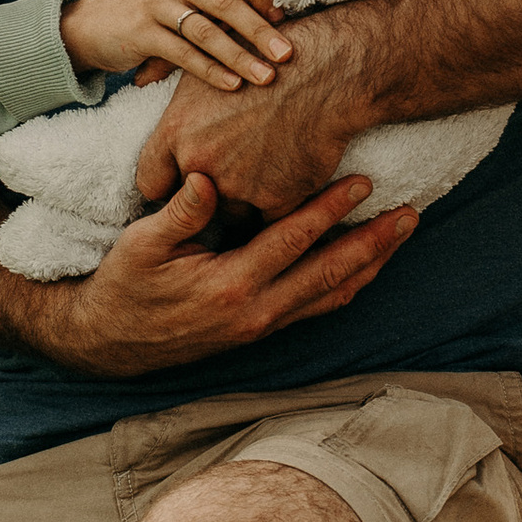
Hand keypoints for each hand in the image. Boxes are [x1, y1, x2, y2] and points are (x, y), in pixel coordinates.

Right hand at [49, 169, 414, 373]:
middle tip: (411, 213)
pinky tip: (365, 265)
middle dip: (374, 242)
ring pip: (331, 296)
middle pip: (330, 274)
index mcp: (229, 286)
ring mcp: (262, 325)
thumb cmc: (124, 287)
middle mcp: (255, 311)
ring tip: (401, 235)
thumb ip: (179, 213)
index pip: (292, 241)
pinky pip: (317, 307)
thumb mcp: (141, 245)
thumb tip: (206, 179)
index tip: (363, 182)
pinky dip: (347, 284)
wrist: (111, 342)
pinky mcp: (261, 330)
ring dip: (371, 265)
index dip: (330, 210)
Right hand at [61, 0, 288, 89]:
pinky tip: (233, 85)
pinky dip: (211, 72)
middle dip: (260, 30)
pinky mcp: (140, 32)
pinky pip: (184, 54)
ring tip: (266, 77)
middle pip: (225, 1)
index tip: (282, 17)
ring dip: (240, 57)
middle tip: (287, 54)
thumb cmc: (159, 11)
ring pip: (206, 31)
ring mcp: (154, 2)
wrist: (98, 26)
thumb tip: (280, 12)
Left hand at [133, 29, 363, 219]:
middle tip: (229, 175)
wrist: (328, 71)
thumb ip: (170, 74)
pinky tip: (290, 179)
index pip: (150, 181)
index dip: (167, 184)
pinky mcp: (276, 201)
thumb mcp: (208, 55)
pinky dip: (279, 204)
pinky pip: (269, 219)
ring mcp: (238, 187)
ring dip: (243, 201)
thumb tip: (140, 76)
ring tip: (265, 171)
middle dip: (205, 196)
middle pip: (191, 204)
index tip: (181, 182)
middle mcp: (200, 164)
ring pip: (231, 213)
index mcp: (177, 132)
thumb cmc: (267, 54)